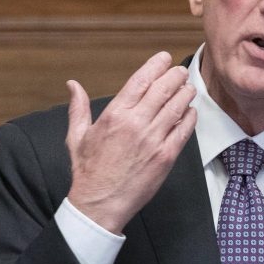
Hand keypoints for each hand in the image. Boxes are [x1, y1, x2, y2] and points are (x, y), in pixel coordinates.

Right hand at [65, 51, 197, 233]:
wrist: (100, 204)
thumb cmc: (88, 171)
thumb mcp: (77, 136)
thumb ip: (78, 108)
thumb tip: (72, 85)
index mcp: (115, 115)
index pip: (141, 80)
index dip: (156, 65)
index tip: (164, 59)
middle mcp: (136, 124)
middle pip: (163, 89)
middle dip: (175, 76)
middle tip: (180, 72)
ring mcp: (153, 140)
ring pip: (177, 107)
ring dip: (185, 93)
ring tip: (188, 88)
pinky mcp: (166, 156)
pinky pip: (184, 130)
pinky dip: (190, 117)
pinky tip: (190, 111)